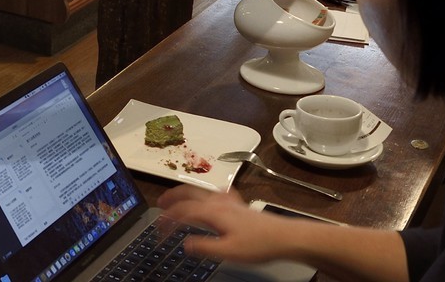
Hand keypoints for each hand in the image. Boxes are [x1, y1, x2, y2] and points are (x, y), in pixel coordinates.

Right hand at [156, 187, 287, 265]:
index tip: (160, 230)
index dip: (168, 220)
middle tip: (160, 205)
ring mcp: (229, 202)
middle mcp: (219, 203)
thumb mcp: (229, 252)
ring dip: (186, 194)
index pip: (183, 212)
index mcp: (214, 212)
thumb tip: (186, 244)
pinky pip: (216, 194)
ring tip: (177, 199)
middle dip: (172, 198)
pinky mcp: (238, 205)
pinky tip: (210, 198)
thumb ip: (205, 247)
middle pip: (189, 194)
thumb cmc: (260, 244)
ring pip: (201, 191)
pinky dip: (206, 194)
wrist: (284, 237)